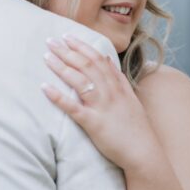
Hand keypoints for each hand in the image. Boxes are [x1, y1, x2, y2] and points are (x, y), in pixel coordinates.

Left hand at [40, 34, 161, 172]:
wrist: (144, 152)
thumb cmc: (136, 128)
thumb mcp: (130, 97)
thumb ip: (118, 78)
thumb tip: (107, 59)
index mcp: (118, 86)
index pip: (98, 59)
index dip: (81, 46)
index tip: (67, 37)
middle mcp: (111, 93)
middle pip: (87, 65)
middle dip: (67, 51)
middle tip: (50, 41)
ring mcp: (102, 107)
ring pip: (80, 81)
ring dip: (61, 67)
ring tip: (46, 57)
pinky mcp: (94, 124)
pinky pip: (73, 108)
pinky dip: (58, 97)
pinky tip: (45, 87)